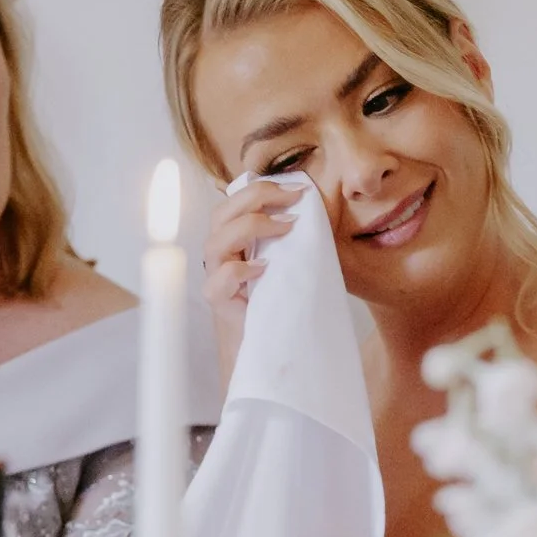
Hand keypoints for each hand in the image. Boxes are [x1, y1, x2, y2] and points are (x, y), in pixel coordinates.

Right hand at [201, 179, 302, 390]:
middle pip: (222, 213)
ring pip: (215, 241)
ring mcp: (216, 277)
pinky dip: (239, 270)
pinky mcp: (219, 303)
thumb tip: (321, 203)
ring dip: (251, 227)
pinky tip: (264, 267)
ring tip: (286, 228)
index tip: (301, 189)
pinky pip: (219, 281)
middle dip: (257, 198)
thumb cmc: (284, 300)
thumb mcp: (294, 260)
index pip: (237, 202)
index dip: (265, 188)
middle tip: (293, 199)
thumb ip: (297, 235)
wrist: (272, 348)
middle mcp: (221, 254)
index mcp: (236, 239)